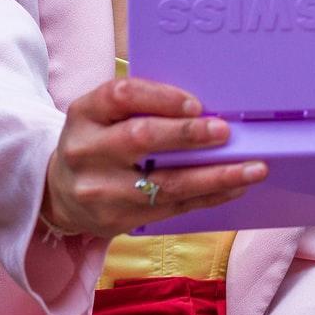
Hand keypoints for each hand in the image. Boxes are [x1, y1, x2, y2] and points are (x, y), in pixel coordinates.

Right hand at [41, 76, 265, 239]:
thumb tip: (208, 106)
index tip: (196, 104)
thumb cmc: (98, 143)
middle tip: (226, 132)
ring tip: (254, 168)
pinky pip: (174, 207)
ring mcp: (102, 190)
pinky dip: (210, 196)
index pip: (121, 95)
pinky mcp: (119, 219)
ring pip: (166, 183)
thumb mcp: (103, 116)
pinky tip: (236, 187)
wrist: (59, 194)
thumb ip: (141, 106)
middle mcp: (88, 151)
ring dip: (216, 175)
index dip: (161, 97)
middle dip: (189, 135)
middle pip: (141, 139)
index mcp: (85, 114)